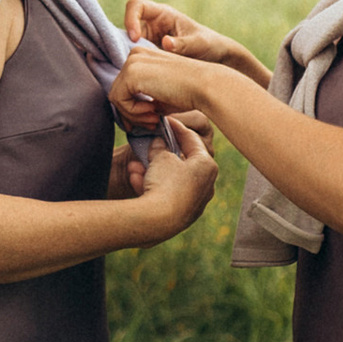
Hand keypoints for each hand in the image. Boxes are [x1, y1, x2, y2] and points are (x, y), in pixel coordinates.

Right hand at [113, 118, 217, 240]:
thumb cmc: (164, 182)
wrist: (158, 221)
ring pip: (172, 179)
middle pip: (183, 161)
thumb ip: (160, 146)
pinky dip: (154, 187)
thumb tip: (160, 143)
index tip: (165, 120)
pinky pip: (168, 195)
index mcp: (207, 165)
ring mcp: (196, 202)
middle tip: (150, 144)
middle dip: (162, 153)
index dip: (176, 127)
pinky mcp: (184, 216)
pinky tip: (136, 181)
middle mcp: (207, 184)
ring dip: (154, 171)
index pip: (192, 139)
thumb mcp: (160, 156)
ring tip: (134, 167)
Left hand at [117, 41, 213, 116]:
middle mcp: (134, 55)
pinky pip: (119, 100)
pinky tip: (153, 112)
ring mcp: (132, 62)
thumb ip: (142, 102)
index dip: (132, 107)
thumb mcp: (160, 97)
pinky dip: (133, 112)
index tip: (149, 120)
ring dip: (133, 115)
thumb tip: (126, 120)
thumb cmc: (189, 93)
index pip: (124, 86)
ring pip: (116, 97)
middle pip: (118, 91)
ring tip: (153, 119)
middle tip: (151, 123)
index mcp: (142, 56)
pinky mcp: (132, 73)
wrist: (205, 86)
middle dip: (132, 113)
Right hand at [122, 0, 270, 84]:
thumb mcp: (199, 44)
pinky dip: (134, 64)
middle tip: (130, 58)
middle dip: (124, 40)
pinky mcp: (150, 53)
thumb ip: (183, 44)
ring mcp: (150, 38)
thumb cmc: (210, 45)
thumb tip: (165, 43)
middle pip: (127, 24)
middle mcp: (153, 23)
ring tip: (133, 70)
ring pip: (128, 41)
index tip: (135, 37)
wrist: (216, 59)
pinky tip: (139, 76)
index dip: (130, 18)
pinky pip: (134, 54)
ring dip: (128, 54)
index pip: (136, 5)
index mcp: (163, 14)